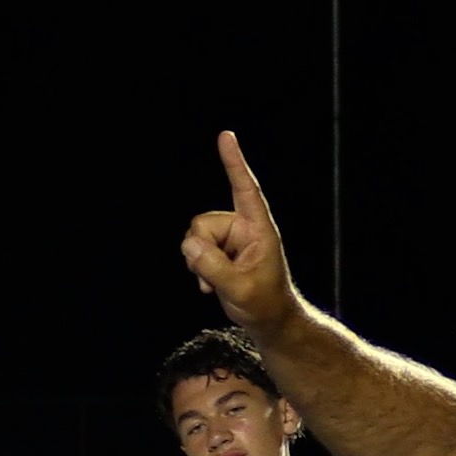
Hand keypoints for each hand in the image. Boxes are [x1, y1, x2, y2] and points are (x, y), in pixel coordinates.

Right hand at [180, 131, 299, 330]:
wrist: (267, 319)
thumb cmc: (263, 303)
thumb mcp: (239, 288)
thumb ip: (212, 266)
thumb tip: (188, 244)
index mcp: (258, 228)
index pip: (245, 189)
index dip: (235, 163)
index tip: (226, 136)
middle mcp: (242, 227)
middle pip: (202, 223)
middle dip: (201, 250)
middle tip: (217, 276)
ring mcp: (228, 238)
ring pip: (194, 236)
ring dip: (199, 263)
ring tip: (217, 282)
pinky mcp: (218, 250)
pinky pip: (192, 249)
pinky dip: (197, 269)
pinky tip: (211, 285)